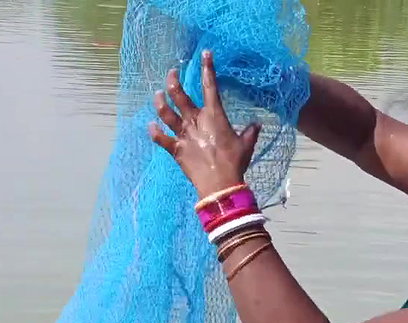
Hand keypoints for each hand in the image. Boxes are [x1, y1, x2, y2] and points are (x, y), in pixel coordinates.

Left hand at [148, 50, 261, 198]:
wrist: (220, 184)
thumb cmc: (235, 162)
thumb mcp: (246, 145)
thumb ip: (250, 132)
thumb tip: (257, 125)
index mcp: (214, 116)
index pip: (210, 86)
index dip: (207, 68)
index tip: (204, 54)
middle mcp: (195, 121)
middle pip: (179, 95)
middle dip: (173, 80)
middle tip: (171, 73)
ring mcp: (183, 135)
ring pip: (165, 112)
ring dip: (159, 101)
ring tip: (157, 94)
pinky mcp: (176, 150)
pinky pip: (161, 138)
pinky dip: (154, 132)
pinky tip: (150, 125)